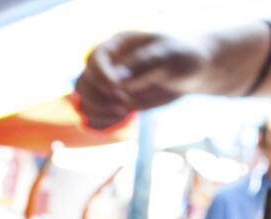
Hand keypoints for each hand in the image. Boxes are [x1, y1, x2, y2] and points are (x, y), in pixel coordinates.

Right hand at [75, 31, 211, 128]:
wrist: (187, 71)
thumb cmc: (182, 56)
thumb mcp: (170, 54)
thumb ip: (145, 63)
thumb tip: (119, 80)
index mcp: (118, 44)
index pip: (95, 58)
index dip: (100, 75)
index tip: (117, 88)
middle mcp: (107, 64)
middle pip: (83, 82)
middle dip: (100, 98)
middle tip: (125, 104)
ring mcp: (105, 84)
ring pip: (83, 100)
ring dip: (98, 111)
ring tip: (125, 111)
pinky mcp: (110, 101)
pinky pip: (91, 114)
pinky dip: (101, 121)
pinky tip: (123, 118)